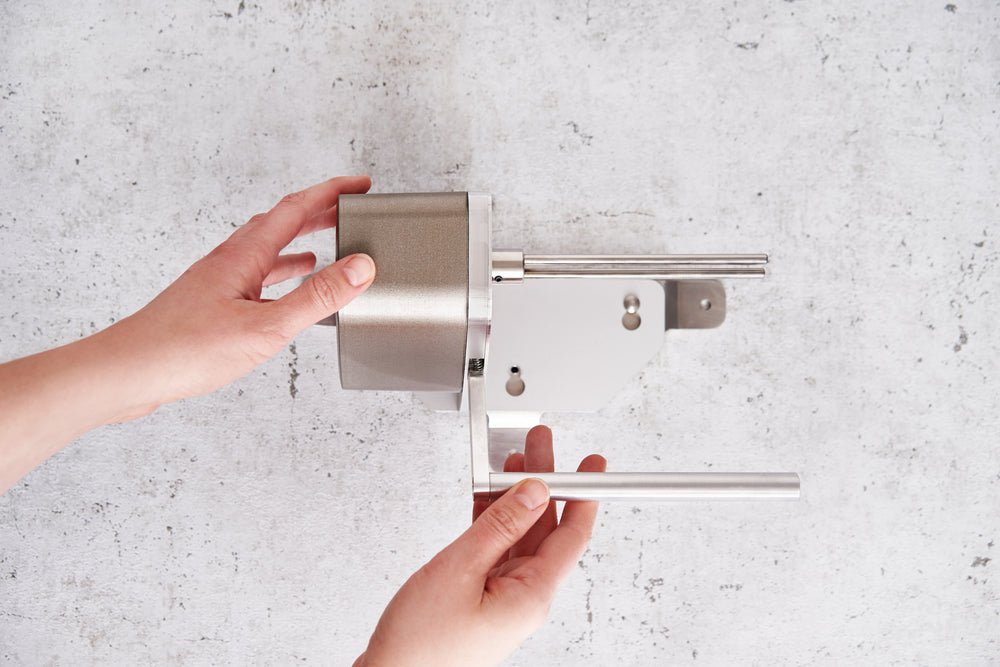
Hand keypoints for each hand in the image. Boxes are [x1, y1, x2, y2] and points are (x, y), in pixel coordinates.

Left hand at [106, 175, 374, 415]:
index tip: (358, 185)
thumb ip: (317, 297)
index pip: (296, 209)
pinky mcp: (210, 302)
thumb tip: (360, 267)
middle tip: (347, 209)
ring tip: (326, 248)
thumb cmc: (185, 349)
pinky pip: (255, 276)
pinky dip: (279, 274)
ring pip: (267, 249)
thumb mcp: (267, 327)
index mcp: (244, 256)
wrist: (129, 371)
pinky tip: (285, 291)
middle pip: (282, 222)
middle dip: (319, 212)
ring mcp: (218, 280)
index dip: (331, 192)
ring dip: (299, 242)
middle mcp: (229, 260)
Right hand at [354, 426, 605, 666]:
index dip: (583, 495)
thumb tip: (535, 492)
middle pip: (546, 530)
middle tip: (541, 444)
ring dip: (517, 499)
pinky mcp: (482, 599)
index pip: (572, 537)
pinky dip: (494, 521)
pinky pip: (497, 551)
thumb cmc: (420, 643)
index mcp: (531, 595)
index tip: (591, 465)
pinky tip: (488, 497)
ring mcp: (503, 599)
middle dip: (545, 483)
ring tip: (512, 461)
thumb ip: (500, 526)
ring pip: (520, 537)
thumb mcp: (460, 569)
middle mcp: (524, 598)